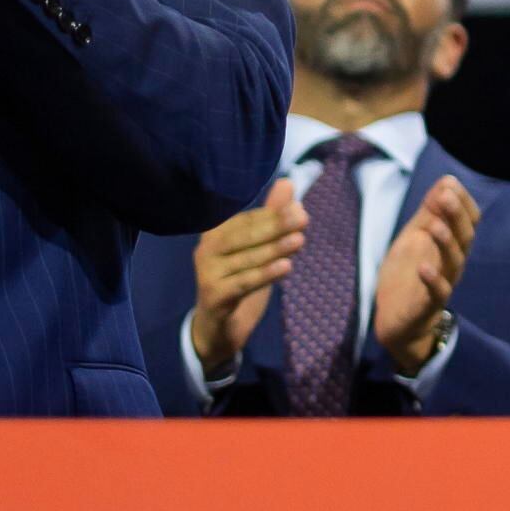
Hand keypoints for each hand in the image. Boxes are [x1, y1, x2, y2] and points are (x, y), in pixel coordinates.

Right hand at [186, 192, 306, 370]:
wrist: (218, 328)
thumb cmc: (238, 280)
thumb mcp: (257, 249)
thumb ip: (270, 217)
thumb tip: (288, 182)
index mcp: (215, 233)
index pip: (246, 220)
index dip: (273, 215)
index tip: (300, 209)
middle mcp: (206, 250)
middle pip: (245, 236)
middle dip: (276, 227)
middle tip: (303, 219)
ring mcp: (207, 273)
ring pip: (247, 259)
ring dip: (275, 249)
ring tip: (300, 240)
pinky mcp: (214, 296)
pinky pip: (243, 282)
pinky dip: (265, 275)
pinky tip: (286, 267)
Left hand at [366, 177, 479, 377]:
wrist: (396, 320)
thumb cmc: (408, 275)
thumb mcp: (415, 237)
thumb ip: (429, 212)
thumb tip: (447, 180)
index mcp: (452, 245)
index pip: (468, 220)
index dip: (462, 202)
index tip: (449, 183)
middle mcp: (453, 263)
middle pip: (464, 237)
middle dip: (455, 216)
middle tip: (445, 197)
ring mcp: (444, 284)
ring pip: (454, 262)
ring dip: (446, 243)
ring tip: (435, 226)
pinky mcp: (429, 305)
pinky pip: (438, 293)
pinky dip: (433, 279)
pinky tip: (424, 267)